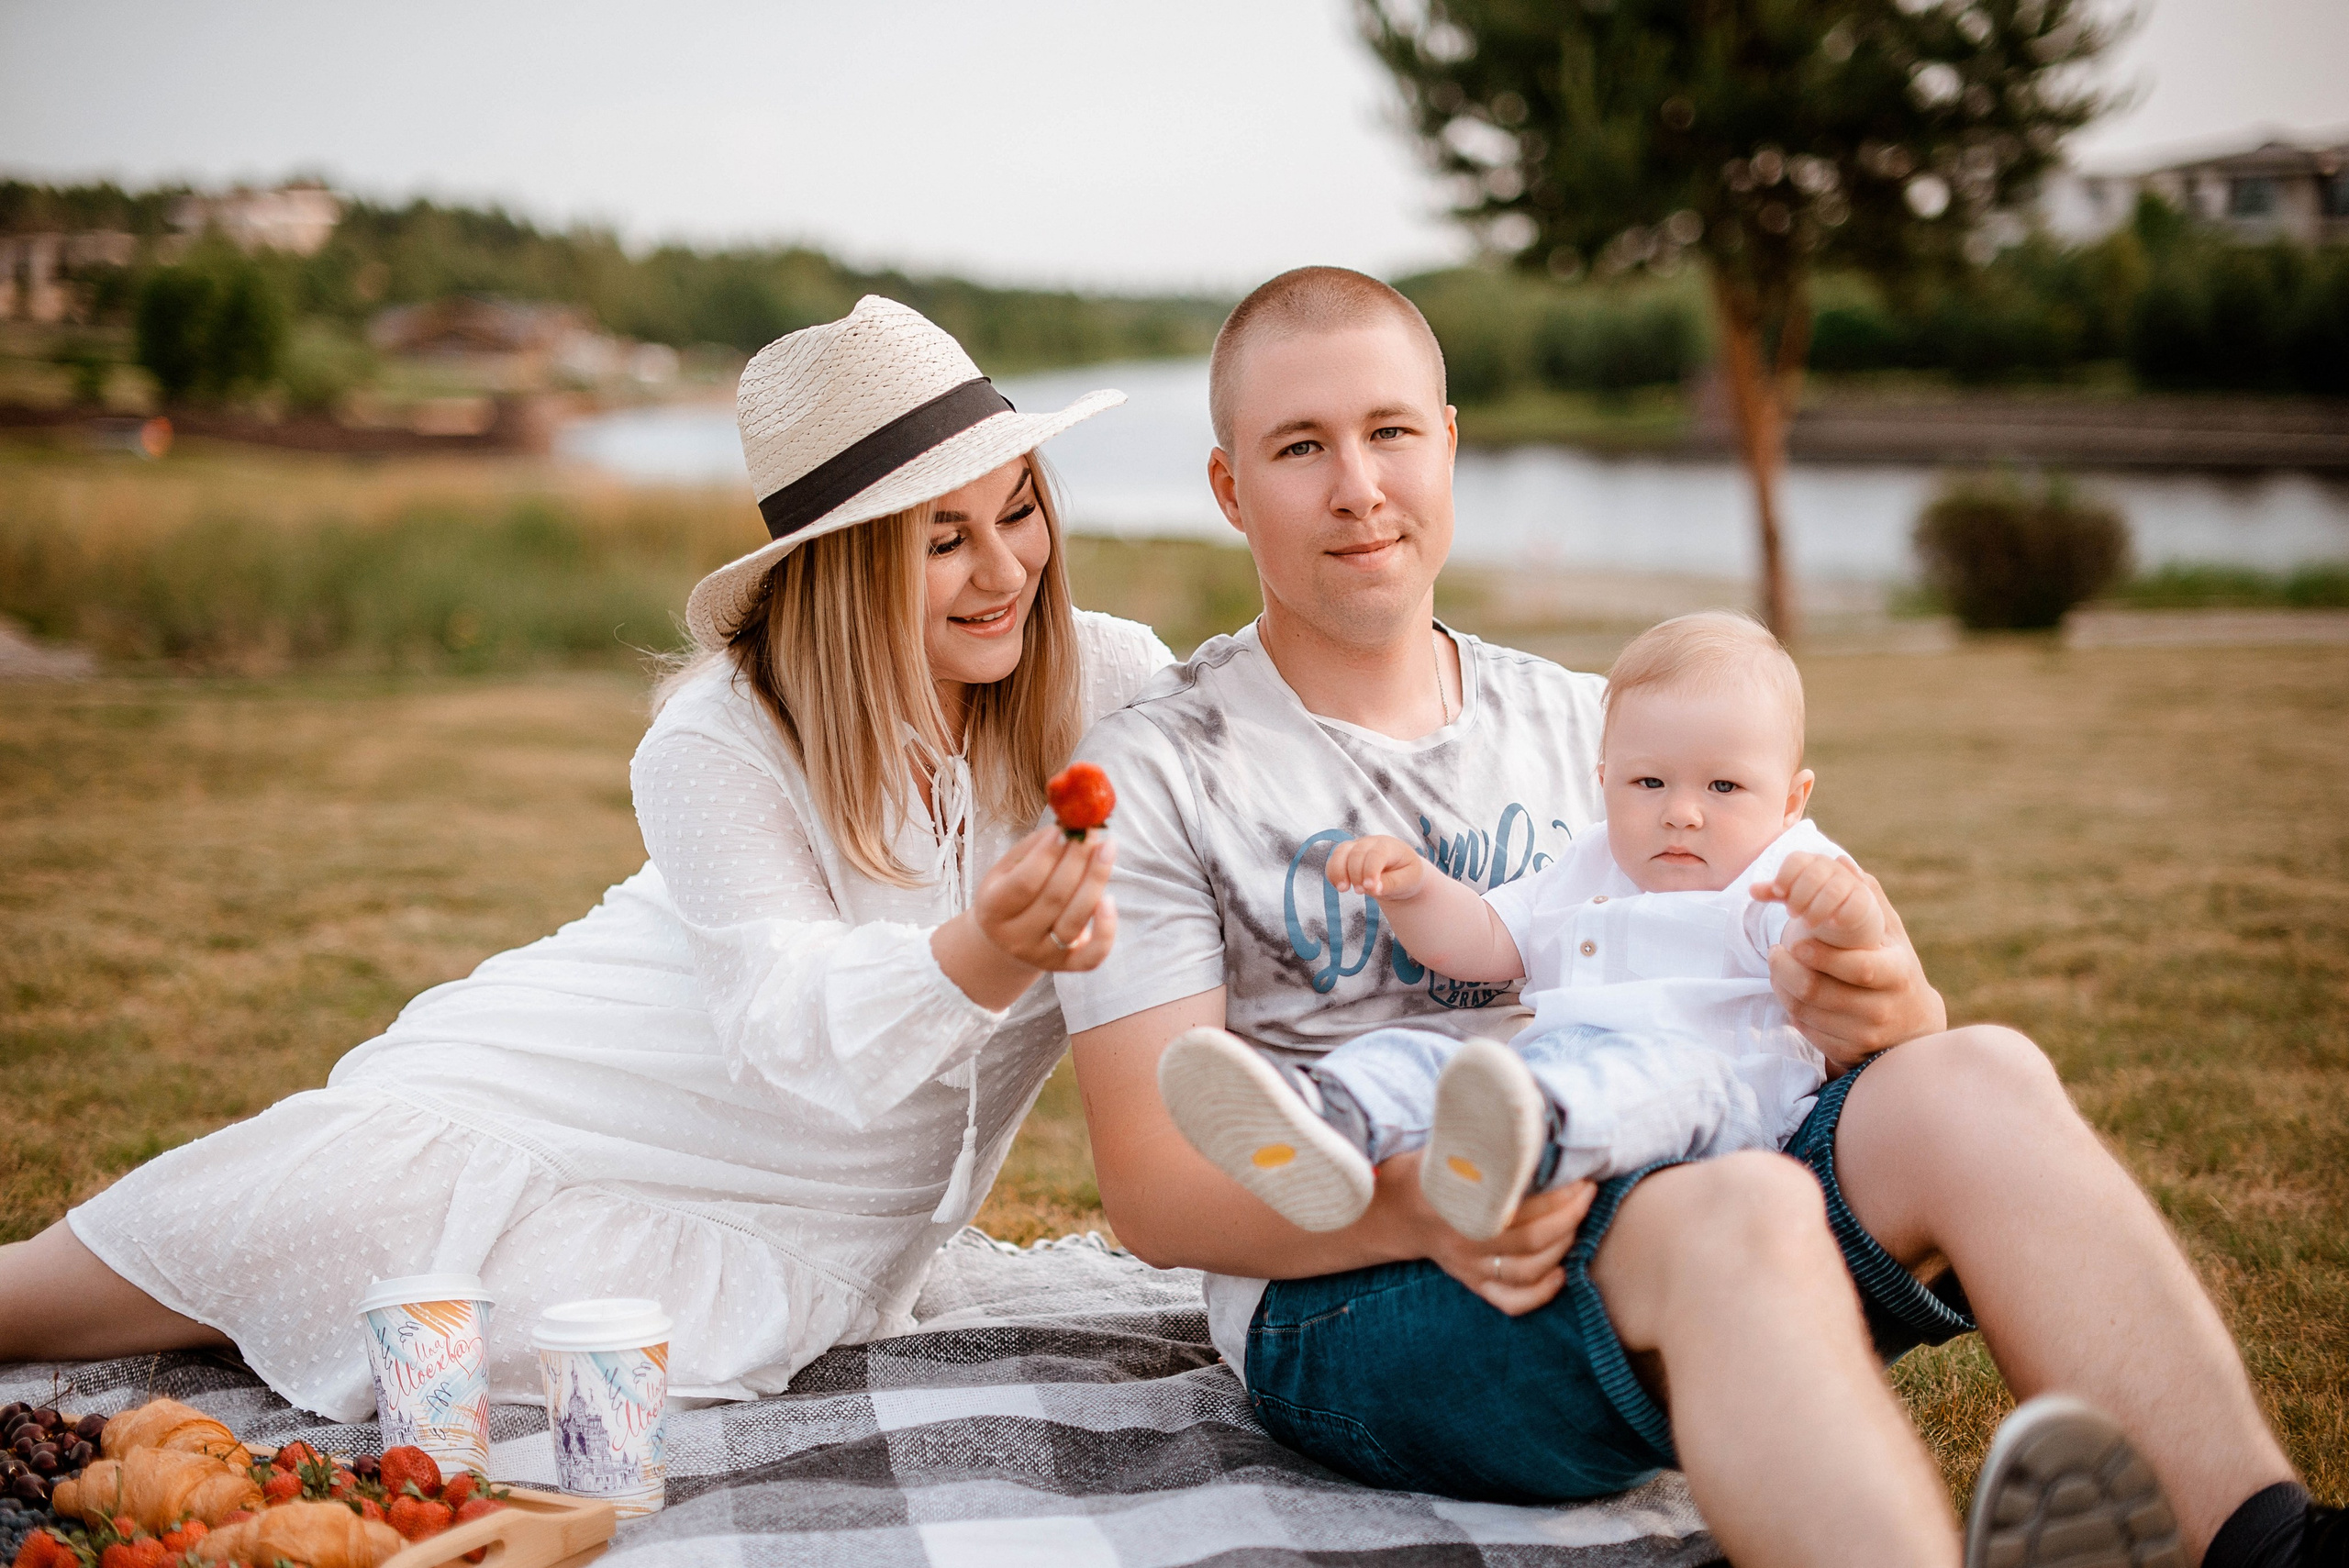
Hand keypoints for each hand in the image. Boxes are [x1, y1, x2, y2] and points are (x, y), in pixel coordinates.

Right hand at [933, 828, 1118, 1010]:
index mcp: (992, 911)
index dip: (1047, 854)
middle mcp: (1015, 939)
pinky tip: (1110, 899)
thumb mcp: (1006, 870)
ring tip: (1107, 848)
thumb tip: (1066, 827)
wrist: (1005, 940)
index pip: (1024, 883)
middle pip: (1054, 898)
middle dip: (1077, 860)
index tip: (1065, 828)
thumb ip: (1031, 849)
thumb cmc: (1009, 893)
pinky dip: (1106, 930)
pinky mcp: (1066, 967)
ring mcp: (1042, 956)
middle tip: (1093, 831)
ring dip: (1096, 880)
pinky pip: (1092, 955)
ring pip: (1075, 920)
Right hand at [1324, 835, 1425, 901]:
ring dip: (1338, 871)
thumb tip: (1374, 889)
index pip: (1377, 854)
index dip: (1370, 870)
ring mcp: (1357, 846)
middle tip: (1360, 892)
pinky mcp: (1347, 855)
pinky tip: (1339, 887)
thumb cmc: (1407, 875)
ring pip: (1341, 852)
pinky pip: (1334, 861)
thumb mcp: (1408, 881)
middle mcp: (1372, 842)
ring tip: (1343, 889)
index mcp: (1391, 846)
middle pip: (1357, 853)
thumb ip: (1392, 884)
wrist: (1401, 873)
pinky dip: (1332, 873)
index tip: (1369, 888)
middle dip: (1355, 874)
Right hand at [1381, 1152, 1591, 1315]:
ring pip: (1528, 1270)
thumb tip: (1523, 1119)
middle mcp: (1466, 1242)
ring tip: (1577, 1222)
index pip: (1524, 1207)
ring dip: (1562, 1247)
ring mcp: (1469, 1267)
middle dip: (1570, 1216)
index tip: (1581, 1177)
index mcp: (1460, 1206)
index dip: (1561, 1194)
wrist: (1393, 1208)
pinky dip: (1540, 1293)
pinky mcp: (1471, 1282)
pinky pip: (1510, 1301)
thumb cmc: (1430, 1170)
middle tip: (1588, 1193)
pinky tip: (1561, 1273)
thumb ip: (1485, 1141)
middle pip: (1533, 1239)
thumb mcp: (1450, 1147)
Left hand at [1763, 860, 1946, 1067]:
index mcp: (1895, 973)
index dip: (1822, 956)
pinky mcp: (1847, 1051)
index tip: (1796, 940)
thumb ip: (1867, 898)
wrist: (1914, 1027)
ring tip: (1778, 966)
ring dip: (1781, 987)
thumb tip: (1840, 862)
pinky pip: (1805, 1030)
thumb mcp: (1891, 933)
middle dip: (1787, 970)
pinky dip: (1790, 1009)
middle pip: (1819, 992)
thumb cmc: (1894, 966)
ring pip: (1805, 1012)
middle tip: (1775, 950)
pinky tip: (1790, 992)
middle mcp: (1882, 1007)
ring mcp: (1864, 1033)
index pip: (1857, 968)